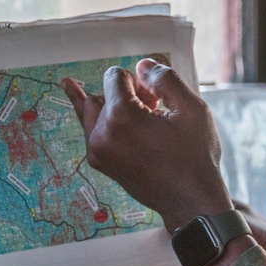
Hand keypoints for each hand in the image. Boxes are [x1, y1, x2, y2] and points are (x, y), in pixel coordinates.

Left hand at [62, 59, 232, 232]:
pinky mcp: (100, 163)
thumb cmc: (195, 157)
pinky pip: (89, 129)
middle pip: (102, 94)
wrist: (190, 200)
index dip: (138, 81)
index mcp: (120, 118)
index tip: (156, 99)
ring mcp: (97, 152)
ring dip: (111, 106)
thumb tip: (142, 65)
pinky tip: (70, 88)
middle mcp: (101, 134)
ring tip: (137, 112)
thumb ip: (164, 78)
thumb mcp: (191, 109)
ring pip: (91, 110)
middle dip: (125, 95)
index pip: (115, 77)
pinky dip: (94, 116)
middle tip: (153, 110)